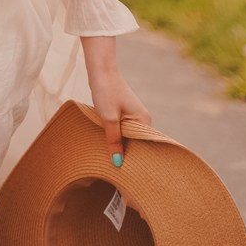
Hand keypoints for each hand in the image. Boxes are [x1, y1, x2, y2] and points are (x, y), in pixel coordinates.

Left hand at [80, 36, 151, 166]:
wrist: (101, 71)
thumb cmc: (106, 92)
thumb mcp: (109, 119)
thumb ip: (114, 141)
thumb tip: (118, 162)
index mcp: (144, 120)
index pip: (144, 146)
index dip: (136, 159)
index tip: (128, 174)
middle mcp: (142, 118)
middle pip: (137, 142)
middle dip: (128, 153)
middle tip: (119, 170)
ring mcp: (133, 115)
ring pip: (128, 136)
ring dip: (120, 145)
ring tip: (113, 161)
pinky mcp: (123, 112)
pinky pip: (122, 129)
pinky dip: (116, 136)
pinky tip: (109, 145)